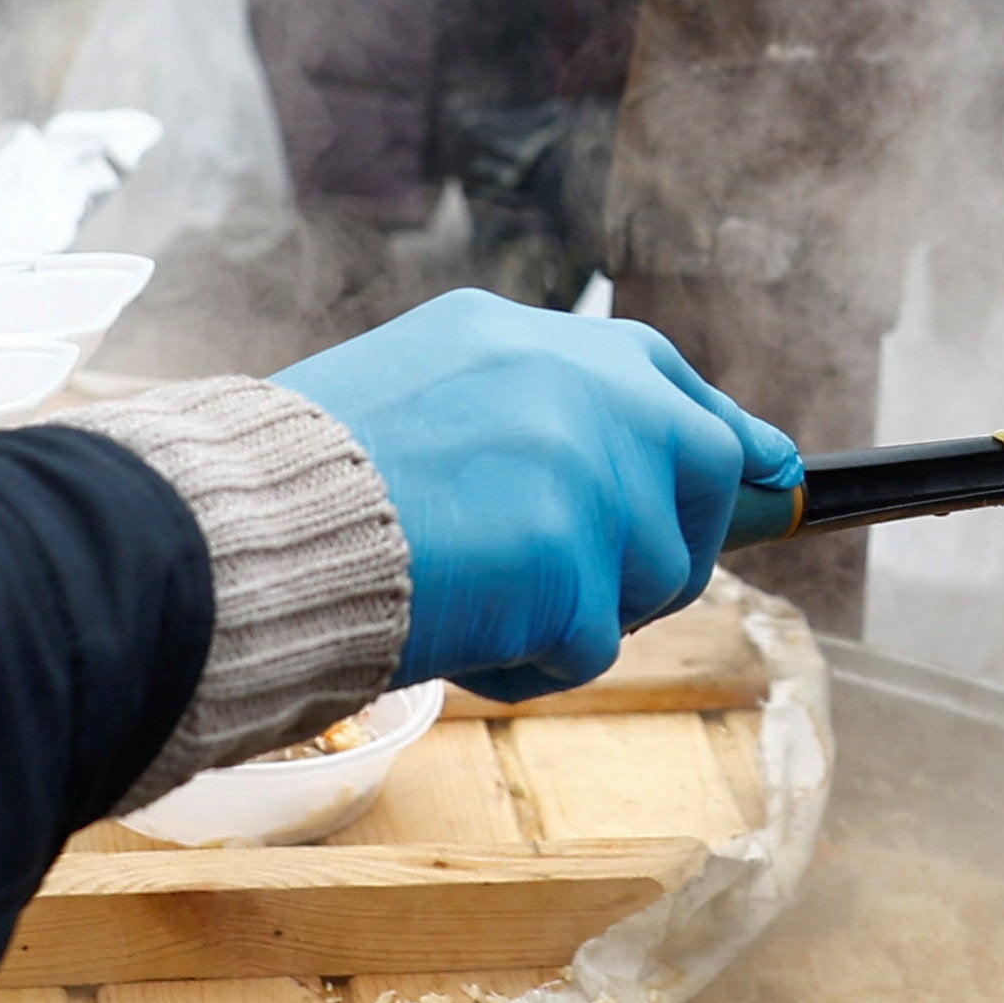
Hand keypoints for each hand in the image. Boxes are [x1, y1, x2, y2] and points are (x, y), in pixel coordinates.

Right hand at [275, 293, 797, 697]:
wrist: (242, 533)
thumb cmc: (295, 490)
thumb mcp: (412, 400)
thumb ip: (519, 419)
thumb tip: (624, 470)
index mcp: (517, 338)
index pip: (654, 372)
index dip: (714, 427)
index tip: (761, 465)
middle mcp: (571, 383)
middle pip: (704, 464)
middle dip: (668, 541)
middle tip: (586, 589)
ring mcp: (584, 467)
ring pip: (652, 573)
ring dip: (576, 612)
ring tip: (470, 597)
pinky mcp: (576, 558)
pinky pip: (591, 646)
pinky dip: (529, 664)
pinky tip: (457, 632)